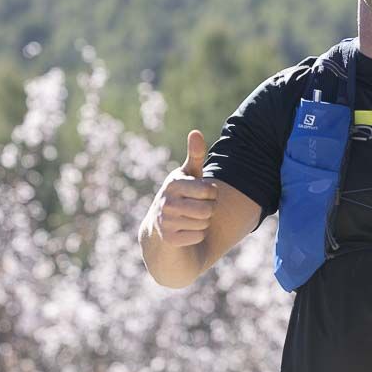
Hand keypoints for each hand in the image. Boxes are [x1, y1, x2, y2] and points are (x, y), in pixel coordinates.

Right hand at [154, 130, 217, 246]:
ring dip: (203, 222)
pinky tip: (186, 230)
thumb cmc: (181, 193)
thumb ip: (195, 155)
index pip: (210, 191)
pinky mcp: (169, 239)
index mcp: (174, 184)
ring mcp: (166, 222)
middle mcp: (167, 202)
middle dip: (209, 209)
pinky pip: (198, 237)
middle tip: (198, 207)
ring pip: (204, 224)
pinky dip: (197, 235)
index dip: (212, 194)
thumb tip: (195, 132)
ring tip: (191, 217)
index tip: (202, 193)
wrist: (159, 225)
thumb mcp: (189, 174)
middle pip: (209, 209)